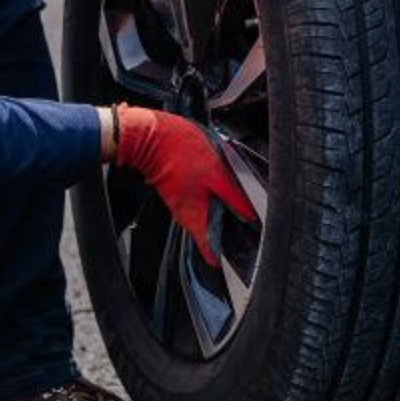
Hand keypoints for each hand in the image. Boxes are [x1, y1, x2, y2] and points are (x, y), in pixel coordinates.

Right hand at [105, 103, 257, 265]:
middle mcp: (185, 212)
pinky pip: (196, 201)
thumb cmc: (180, 153)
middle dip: (222, 236)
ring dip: (217, 216)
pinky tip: (219, 191)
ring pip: (201, 215)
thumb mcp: (215, 174)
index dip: (217, 257)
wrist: (152, 136)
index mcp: (194, 215)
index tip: (225, 265)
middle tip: (240, 237)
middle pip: (205, 232)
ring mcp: (180, 200)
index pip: (206, 246)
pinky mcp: (178, 187)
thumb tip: (248, 214)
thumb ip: (232, 196)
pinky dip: (208, 201)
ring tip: (234, 213)